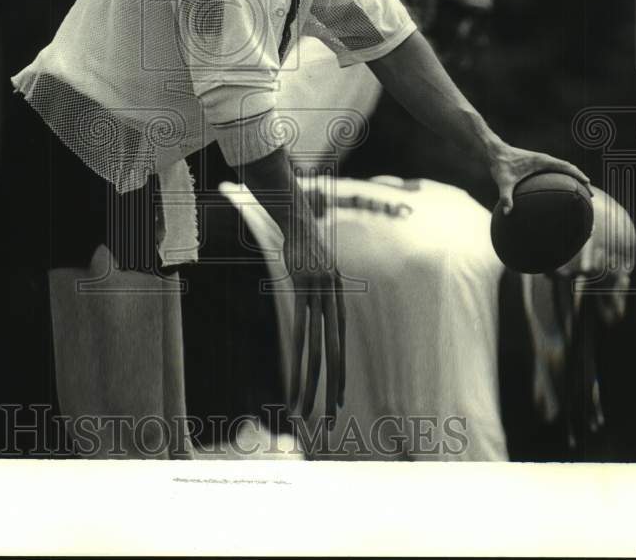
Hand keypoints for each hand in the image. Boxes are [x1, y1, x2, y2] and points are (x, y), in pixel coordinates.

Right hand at [283, 217, 344, 424]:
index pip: (340, 346)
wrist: (298, 216)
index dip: (340, 374)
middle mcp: (333, 300)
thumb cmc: (305, 244)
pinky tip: (295, 373)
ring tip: (304, 407)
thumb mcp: (317, 269)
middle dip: (332, 389)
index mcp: (338, 299)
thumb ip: (320, 290)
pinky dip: (297, 354)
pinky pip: (300, 329)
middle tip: (330, 419)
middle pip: (334, 353)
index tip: (339, 401)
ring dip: (310, 381)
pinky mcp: (303, 287)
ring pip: (316, 348)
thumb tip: (317, 303)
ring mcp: (320, 294)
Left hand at [488, 143, 589, 214]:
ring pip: (563, 167)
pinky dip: (564, 175)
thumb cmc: (500, 165)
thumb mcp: (503, 182)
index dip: (578, 175)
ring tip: (582, 190)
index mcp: (541, 161)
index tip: (588, 184)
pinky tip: (563, 187)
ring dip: (574, 176)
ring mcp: (542, 160)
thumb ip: (505, 197)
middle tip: (590, 193)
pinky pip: (555, 168)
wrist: (494, 152)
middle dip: (580, 178)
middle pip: (568, 167)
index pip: (565, 167)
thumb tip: (507, 213)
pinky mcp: (537, 162)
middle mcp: (544, 159)